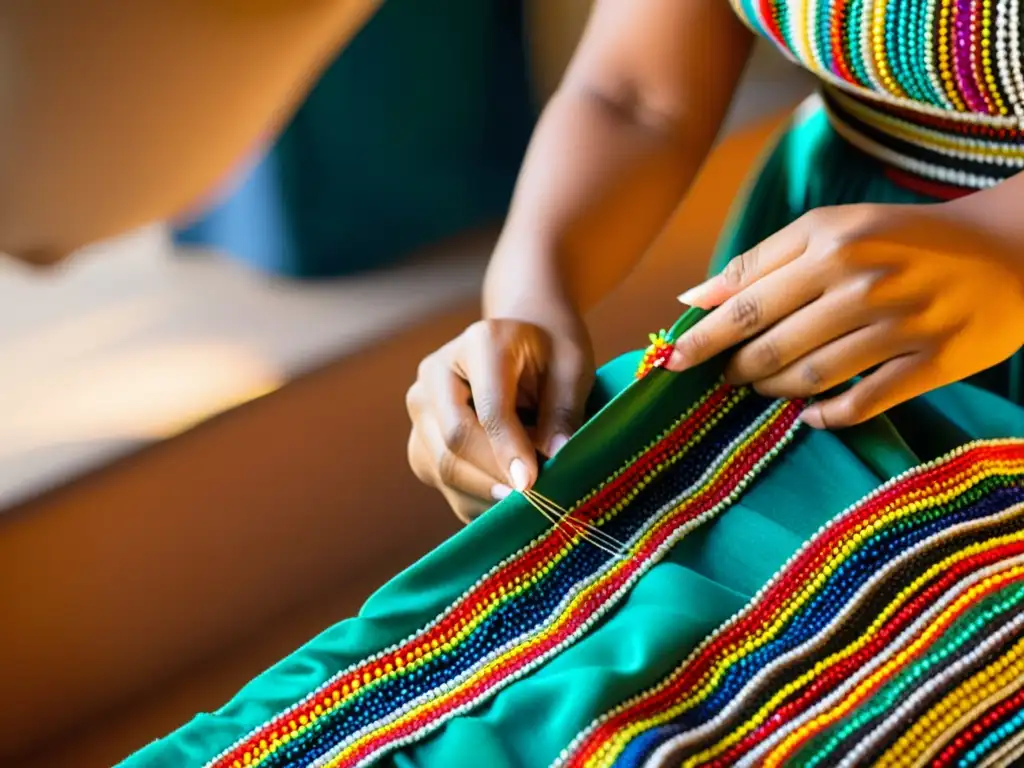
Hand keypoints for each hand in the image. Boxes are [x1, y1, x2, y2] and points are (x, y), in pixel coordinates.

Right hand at [406, 313, 593, 522]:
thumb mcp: (572, 368)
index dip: (508, 449)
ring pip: (442, 469)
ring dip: (486, 494)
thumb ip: (564, 410)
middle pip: (454, 441)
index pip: (488, 408)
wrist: (519, 347)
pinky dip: (477, 502)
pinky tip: (508, 500)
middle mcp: (435, 373)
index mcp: (479, 344)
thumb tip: (554, 456)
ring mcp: (421, 409)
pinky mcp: (420, 441)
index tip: (531, 483)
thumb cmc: (550, 355)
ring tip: (527, 500)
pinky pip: (443, 485)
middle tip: (534, 502)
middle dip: (494, 477)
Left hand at [668, 202, 1023, 427]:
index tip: (670, 360)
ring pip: (809, 377)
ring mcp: (900, 323)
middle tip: (726, 377)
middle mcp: (862, 280)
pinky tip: (809, 415)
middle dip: (734, 369)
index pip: (743, 302)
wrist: (1010, 249)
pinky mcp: (934, 362)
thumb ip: (760, 261)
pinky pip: (862, 404)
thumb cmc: (902, 237)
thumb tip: (691, 298)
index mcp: (830, 242)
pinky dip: (826, 416)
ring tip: (762, 388)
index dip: (701, 338)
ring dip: (773, 390)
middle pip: (770, 344)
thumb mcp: (832, 229)